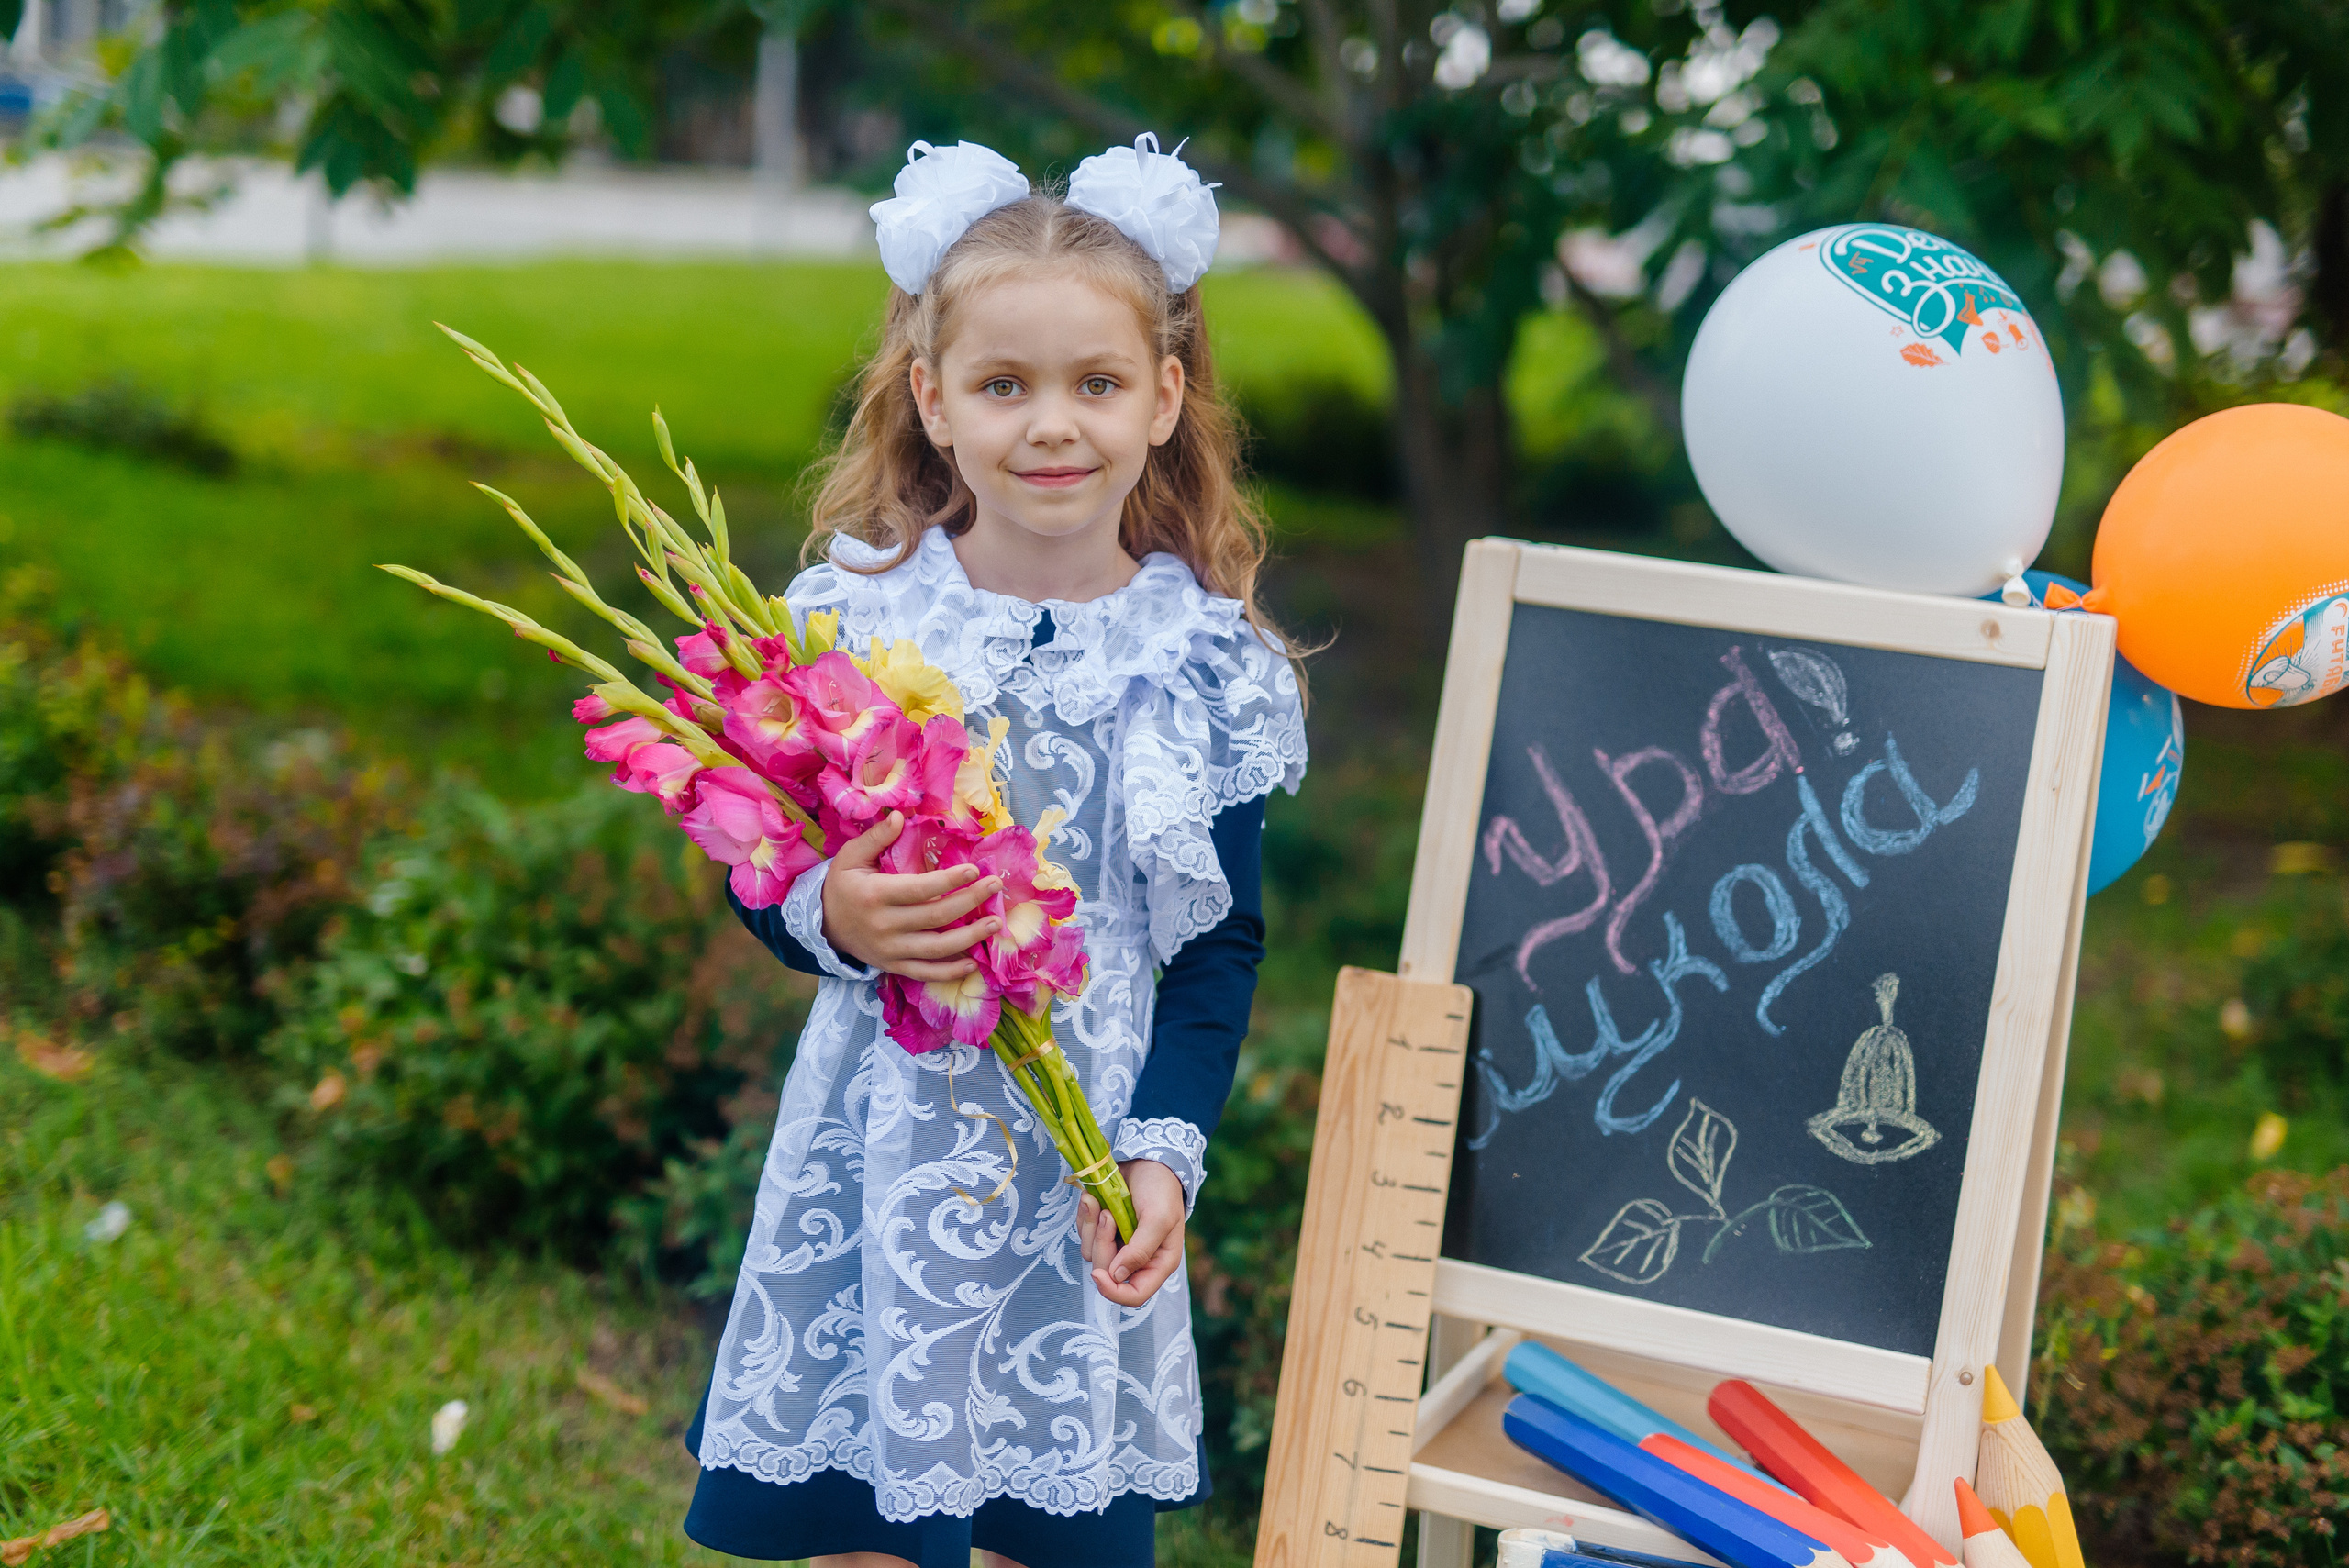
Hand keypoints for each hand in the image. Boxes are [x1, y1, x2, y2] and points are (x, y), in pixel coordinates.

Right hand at [820, 812, 1001, 980]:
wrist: (822, 927)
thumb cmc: (842, 886)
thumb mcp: (850, 857)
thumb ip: (876, 837)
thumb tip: (899, 816)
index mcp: (875, 896)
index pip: (919, 889)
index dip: (949, 881)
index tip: (975, 869)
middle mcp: (884, 926)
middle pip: (935, 917)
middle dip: (970, 901)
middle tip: (995, 886)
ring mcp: (890, 950)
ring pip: (936, 949)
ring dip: (970, 938)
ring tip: (996, 924)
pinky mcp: (893, 966)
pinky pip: (925, 973)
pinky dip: (950, 973)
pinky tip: (973, 963)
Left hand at [1079, 1158, 1185, 1307]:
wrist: (1148, 1160)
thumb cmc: (1160, 1189)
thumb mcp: (1158, 1218)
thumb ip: (1140, 1250)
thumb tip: (1116, 1276)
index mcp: (1158, 1263)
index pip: (1135, 1295)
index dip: (1114, 1292)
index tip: (1098, 1274)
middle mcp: (1136, 1259)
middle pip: (1107, 1273)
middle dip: (1102, 1244)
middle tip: (1108, 1216)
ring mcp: (1118, 1245)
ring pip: (1091, 1254)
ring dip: (1092, 1227)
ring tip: (1103, 1205)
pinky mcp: (1103, 1230)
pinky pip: (1084, 1235)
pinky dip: (1086, 1217)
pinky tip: (1093, 1200)